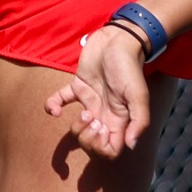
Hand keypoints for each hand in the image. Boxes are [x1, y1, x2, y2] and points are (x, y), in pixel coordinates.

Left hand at [44, 25, 151, 157]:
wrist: (118, 40)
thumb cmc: (129, 68)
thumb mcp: (139, 95)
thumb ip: (139, 121)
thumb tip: (131, 145)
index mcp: (119, 120)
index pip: (110, 151)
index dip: (102, 148)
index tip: (102, 129)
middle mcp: (104, 115)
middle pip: (92, 145)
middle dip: (87, 139)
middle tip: (91, 119)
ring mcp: (90, 101)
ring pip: (77, 129)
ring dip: (74, 127)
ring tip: (83, 111)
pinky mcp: (77, 87)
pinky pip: (60, 101)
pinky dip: (52, 106)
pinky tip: (54, 109)